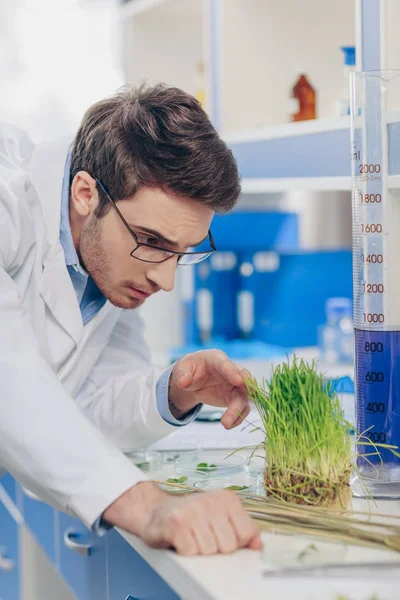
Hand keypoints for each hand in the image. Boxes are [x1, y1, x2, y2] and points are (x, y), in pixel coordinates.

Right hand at [103, 482, 260, 555]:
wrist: (156, 511)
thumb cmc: (191, 517)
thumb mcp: (221, 517)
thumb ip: (243, 529)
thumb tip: (257, 544)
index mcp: (227, 498)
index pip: (245, 534)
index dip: (234, 542)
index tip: (222, 535)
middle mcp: (211, 501)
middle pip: (228, 546)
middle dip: (216, 548)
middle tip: (203, 536)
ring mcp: (193, 511)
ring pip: (210, 551)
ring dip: (200, 550)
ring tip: (191, 537)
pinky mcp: (176, 524)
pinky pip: (191, 552)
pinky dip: (186, 551)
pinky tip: (181, 540)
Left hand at [169, 350, 250, 428]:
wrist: (192, 379)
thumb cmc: (190, 368)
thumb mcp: (182, 368)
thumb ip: (182, 374)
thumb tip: (183, 383)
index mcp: (217, 359)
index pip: (226, 365)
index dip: (233, 373)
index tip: (239, 382)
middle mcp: (231, 371)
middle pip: (242, 381)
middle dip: (244, 392)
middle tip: (238, 404)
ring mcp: (234, 385)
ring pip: (243, 397)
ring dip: (237, 411)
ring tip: (226, 424)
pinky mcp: (234, 398)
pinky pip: (241, 408)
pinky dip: (237, 417)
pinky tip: (229, 425)